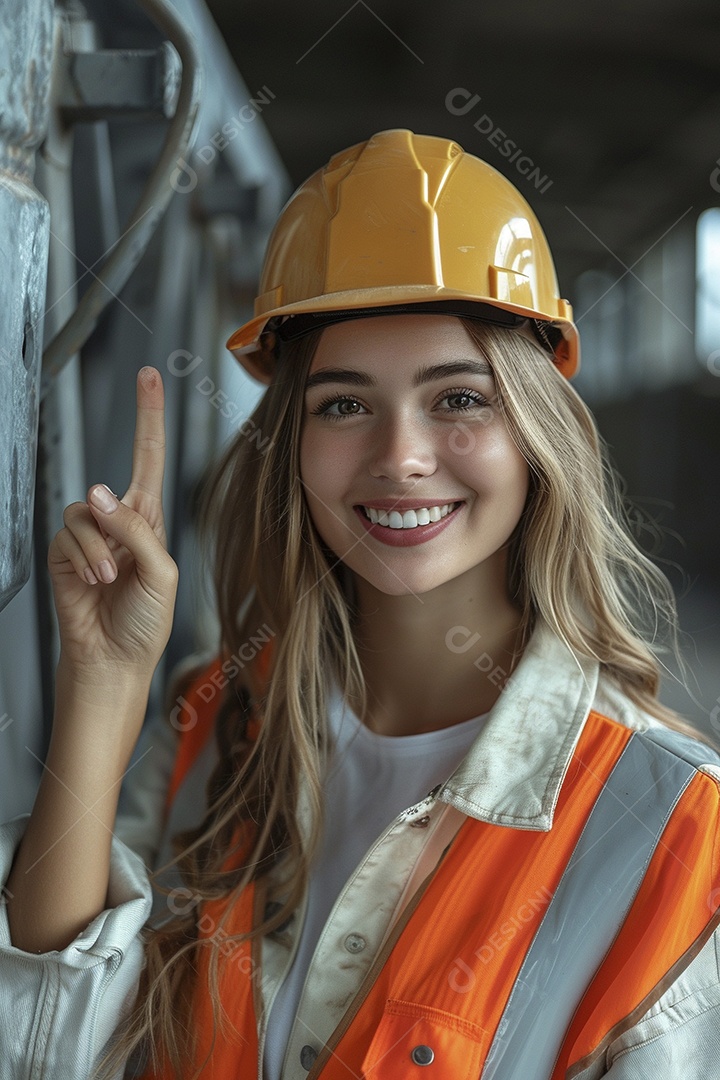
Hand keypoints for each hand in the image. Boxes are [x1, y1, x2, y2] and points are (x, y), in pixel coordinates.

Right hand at [48, 367, 177, 688]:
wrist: (114, 660)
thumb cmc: (145, 621)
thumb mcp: (161, 573)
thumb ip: (136, 530)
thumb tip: (99, 492)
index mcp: (148, 520)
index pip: (148, 458)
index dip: (148, 416)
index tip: (149, 376)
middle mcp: (117, 522)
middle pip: (107, 484)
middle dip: (112, 510)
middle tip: (121, 561)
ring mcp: (88, 537)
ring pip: (85, 512)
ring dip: (100, 550)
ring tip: (111, 582)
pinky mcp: (63, 553)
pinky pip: (68, 535)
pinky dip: (84, 559)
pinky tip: (95, 582)